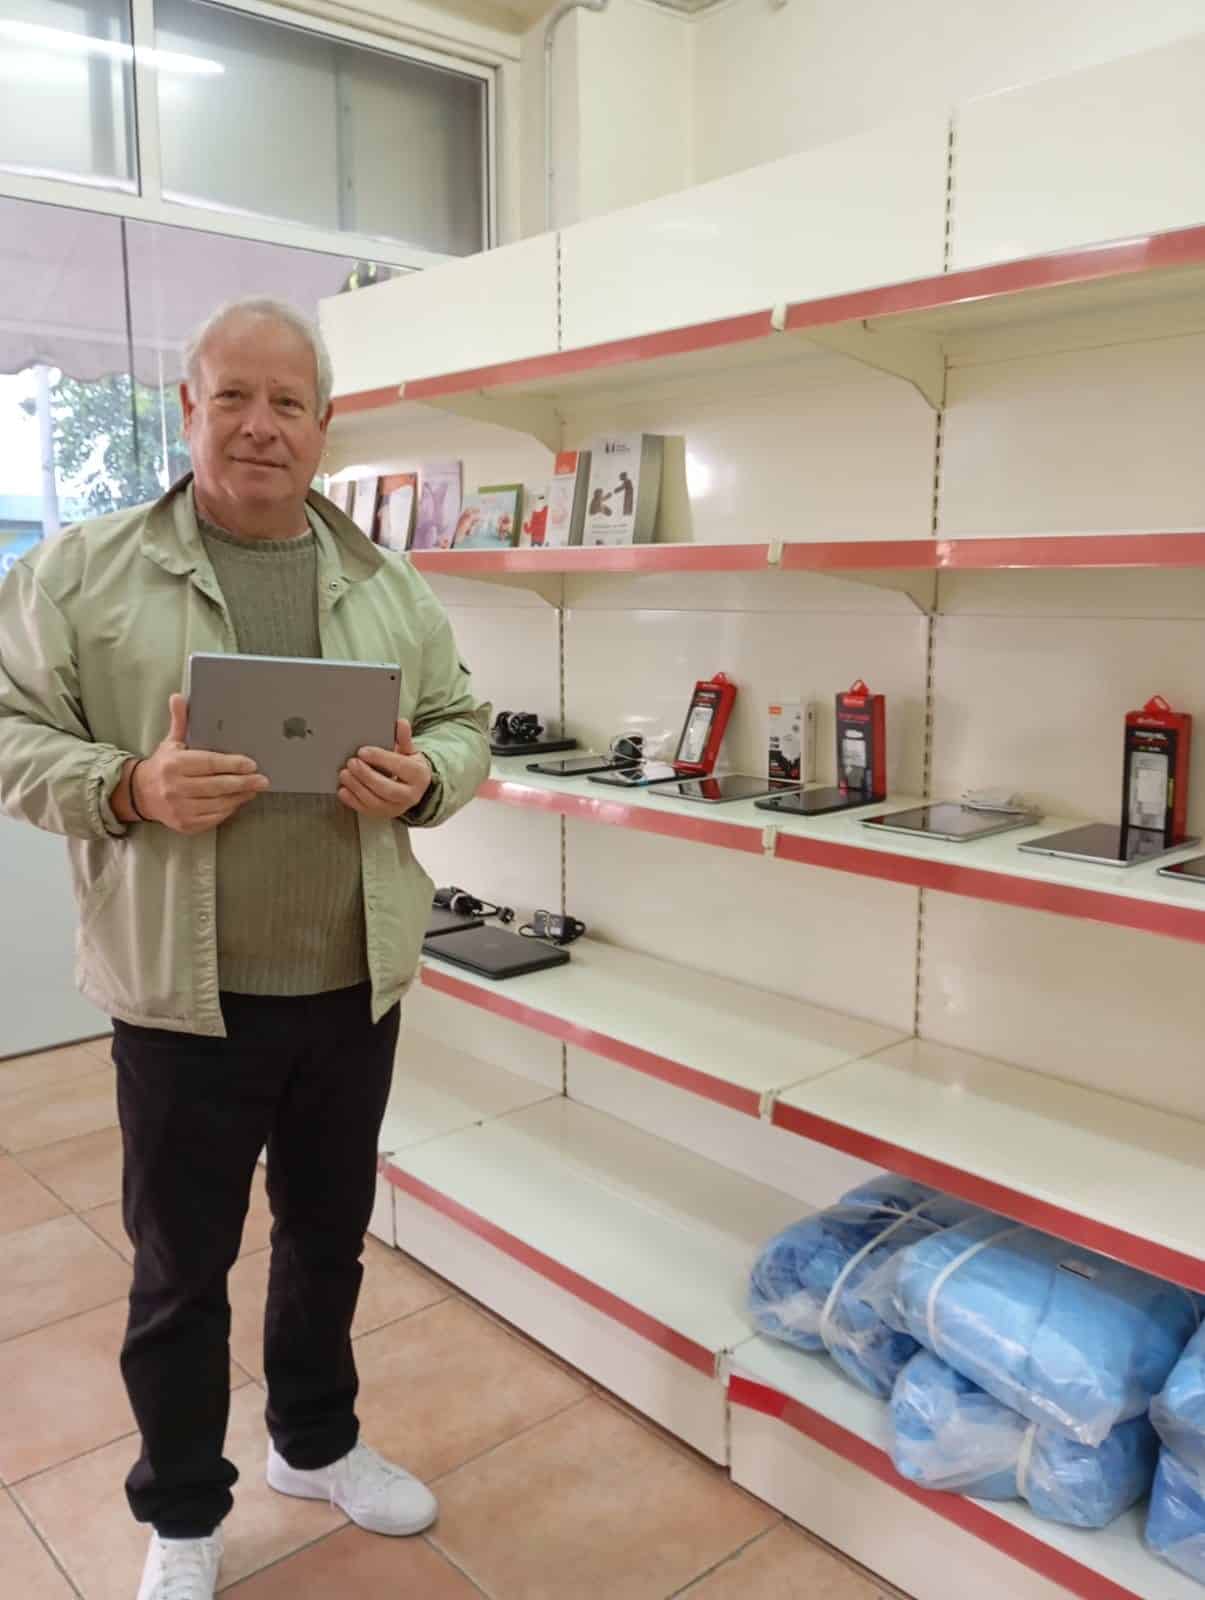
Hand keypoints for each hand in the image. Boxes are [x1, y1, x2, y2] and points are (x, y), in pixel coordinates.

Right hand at [131, 694, 269, 834]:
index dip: (232, 764)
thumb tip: (178, 696)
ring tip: (254, 789)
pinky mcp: (185, 824)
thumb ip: (180, 721)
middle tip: (263, 780)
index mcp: (174, 764)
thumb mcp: (170, 742)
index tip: (251, 764)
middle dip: (243, 783)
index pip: (208, 763)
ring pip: (218, 803)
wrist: (140, 794)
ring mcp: (180, 808)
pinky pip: (213, 818)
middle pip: (217, 786)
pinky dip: (228, 810)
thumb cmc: (163, 765)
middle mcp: (175, 787)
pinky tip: (238, 801)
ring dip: (239, 797)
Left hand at [339, 719, 431, 817]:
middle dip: (366, 775)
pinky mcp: (383, 814)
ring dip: (356, 787)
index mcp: (419, 776)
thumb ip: (404, 738)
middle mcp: (410, 795)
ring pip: (375, 802)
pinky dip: (352, 801)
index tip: (363, 751)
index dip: (381, 758)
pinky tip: (343, 790)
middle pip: (386, 788)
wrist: (413, 788)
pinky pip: (366, 810)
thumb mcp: (409, 751)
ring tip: (344, 774)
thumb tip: (401, 723)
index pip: (400, 767)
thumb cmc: (409, 767)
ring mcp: (396, 808)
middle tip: (351, 762)